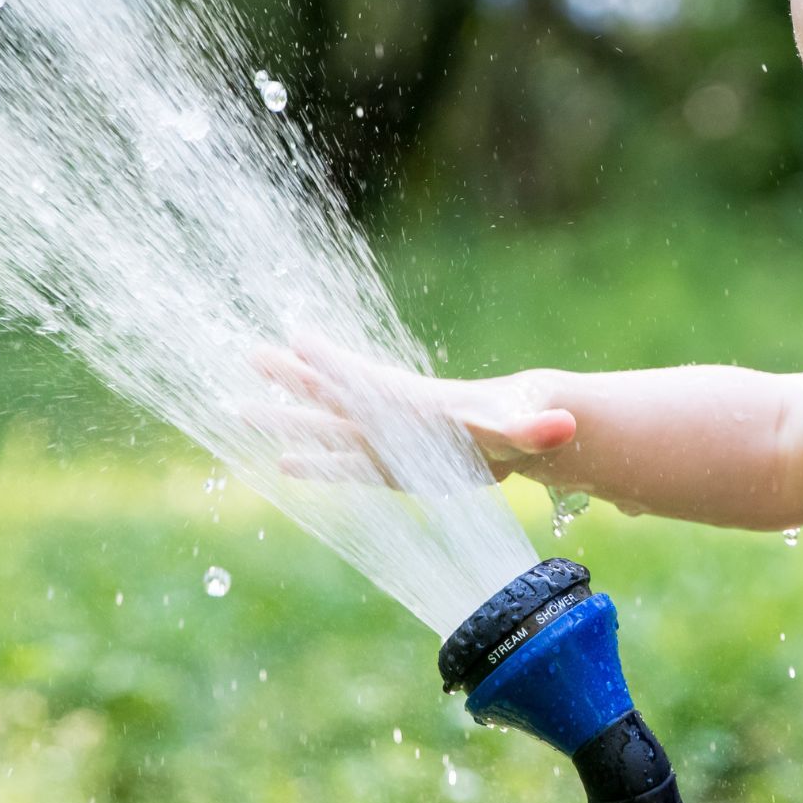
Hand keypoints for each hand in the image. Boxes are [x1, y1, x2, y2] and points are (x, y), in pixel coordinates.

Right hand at [246, 334, 575, 487]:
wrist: (517, 430)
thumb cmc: (518, 423)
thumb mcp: (526, 427)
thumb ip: (538, 428)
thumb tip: (564, 423)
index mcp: (414, 402)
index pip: (367, 378)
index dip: (334, 361)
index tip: (298, 337)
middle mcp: (389, 416)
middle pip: (330, 392)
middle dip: (290, 376)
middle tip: (247, 353)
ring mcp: (383, 439)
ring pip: (324, 425)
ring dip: (284, 416)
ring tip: (238, 409)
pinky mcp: (387, 465)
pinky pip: (340, 463)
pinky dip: (313, 462)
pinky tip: (282, 463)